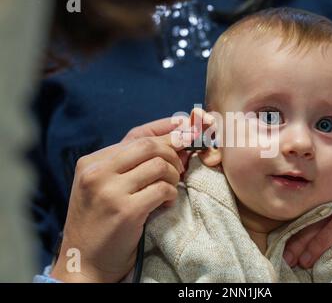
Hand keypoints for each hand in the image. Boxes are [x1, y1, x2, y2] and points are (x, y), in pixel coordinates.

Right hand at [51, 117, 198, 282]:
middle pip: (150, 145)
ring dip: (173, 175)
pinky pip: (162, 189)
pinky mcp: (126, 211)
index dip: (166, 130)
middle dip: (173, 153)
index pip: (136, 134)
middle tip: (179, 168)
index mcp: (91, 162)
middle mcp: (98, 172)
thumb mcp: (104, 187)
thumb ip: (129, 164)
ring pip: (159, 165)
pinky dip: (171, 194)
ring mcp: (110, 191)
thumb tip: (173, 140)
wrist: (83, 262)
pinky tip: (165, 203)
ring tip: (170, 187)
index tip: (185, 130)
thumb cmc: (99, 222)